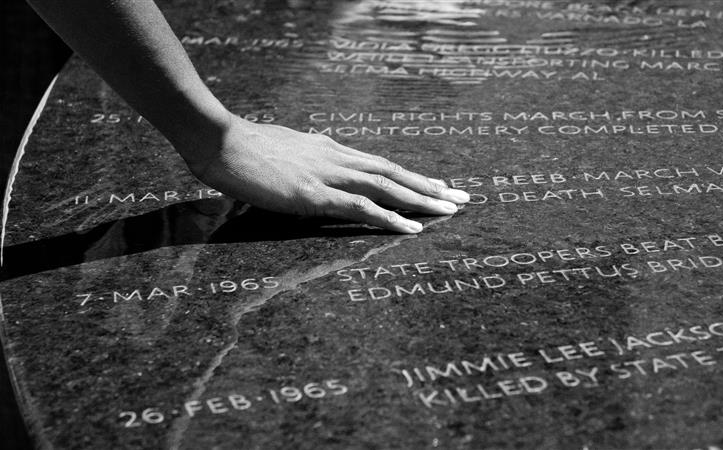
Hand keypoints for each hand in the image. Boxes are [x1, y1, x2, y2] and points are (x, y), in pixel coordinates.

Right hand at [182, 114, 470, 232]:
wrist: (218, 141)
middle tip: (462, 197)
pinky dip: (390, 217)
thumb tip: (310, 173)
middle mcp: (337, 158)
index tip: (435, 184)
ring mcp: (328, 175)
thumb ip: (303, 162)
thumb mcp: (282, 152)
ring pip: (387, 186)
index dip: (410, 176)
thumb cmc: (243, 148)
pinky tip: (412, 228)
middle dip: (430, 186)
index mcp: (329, 149)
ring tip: (451, 210)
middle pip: (393, 172)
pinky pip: (361, 208)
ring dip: (421, 199)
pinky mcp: (314, 195)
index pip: (379, 164)